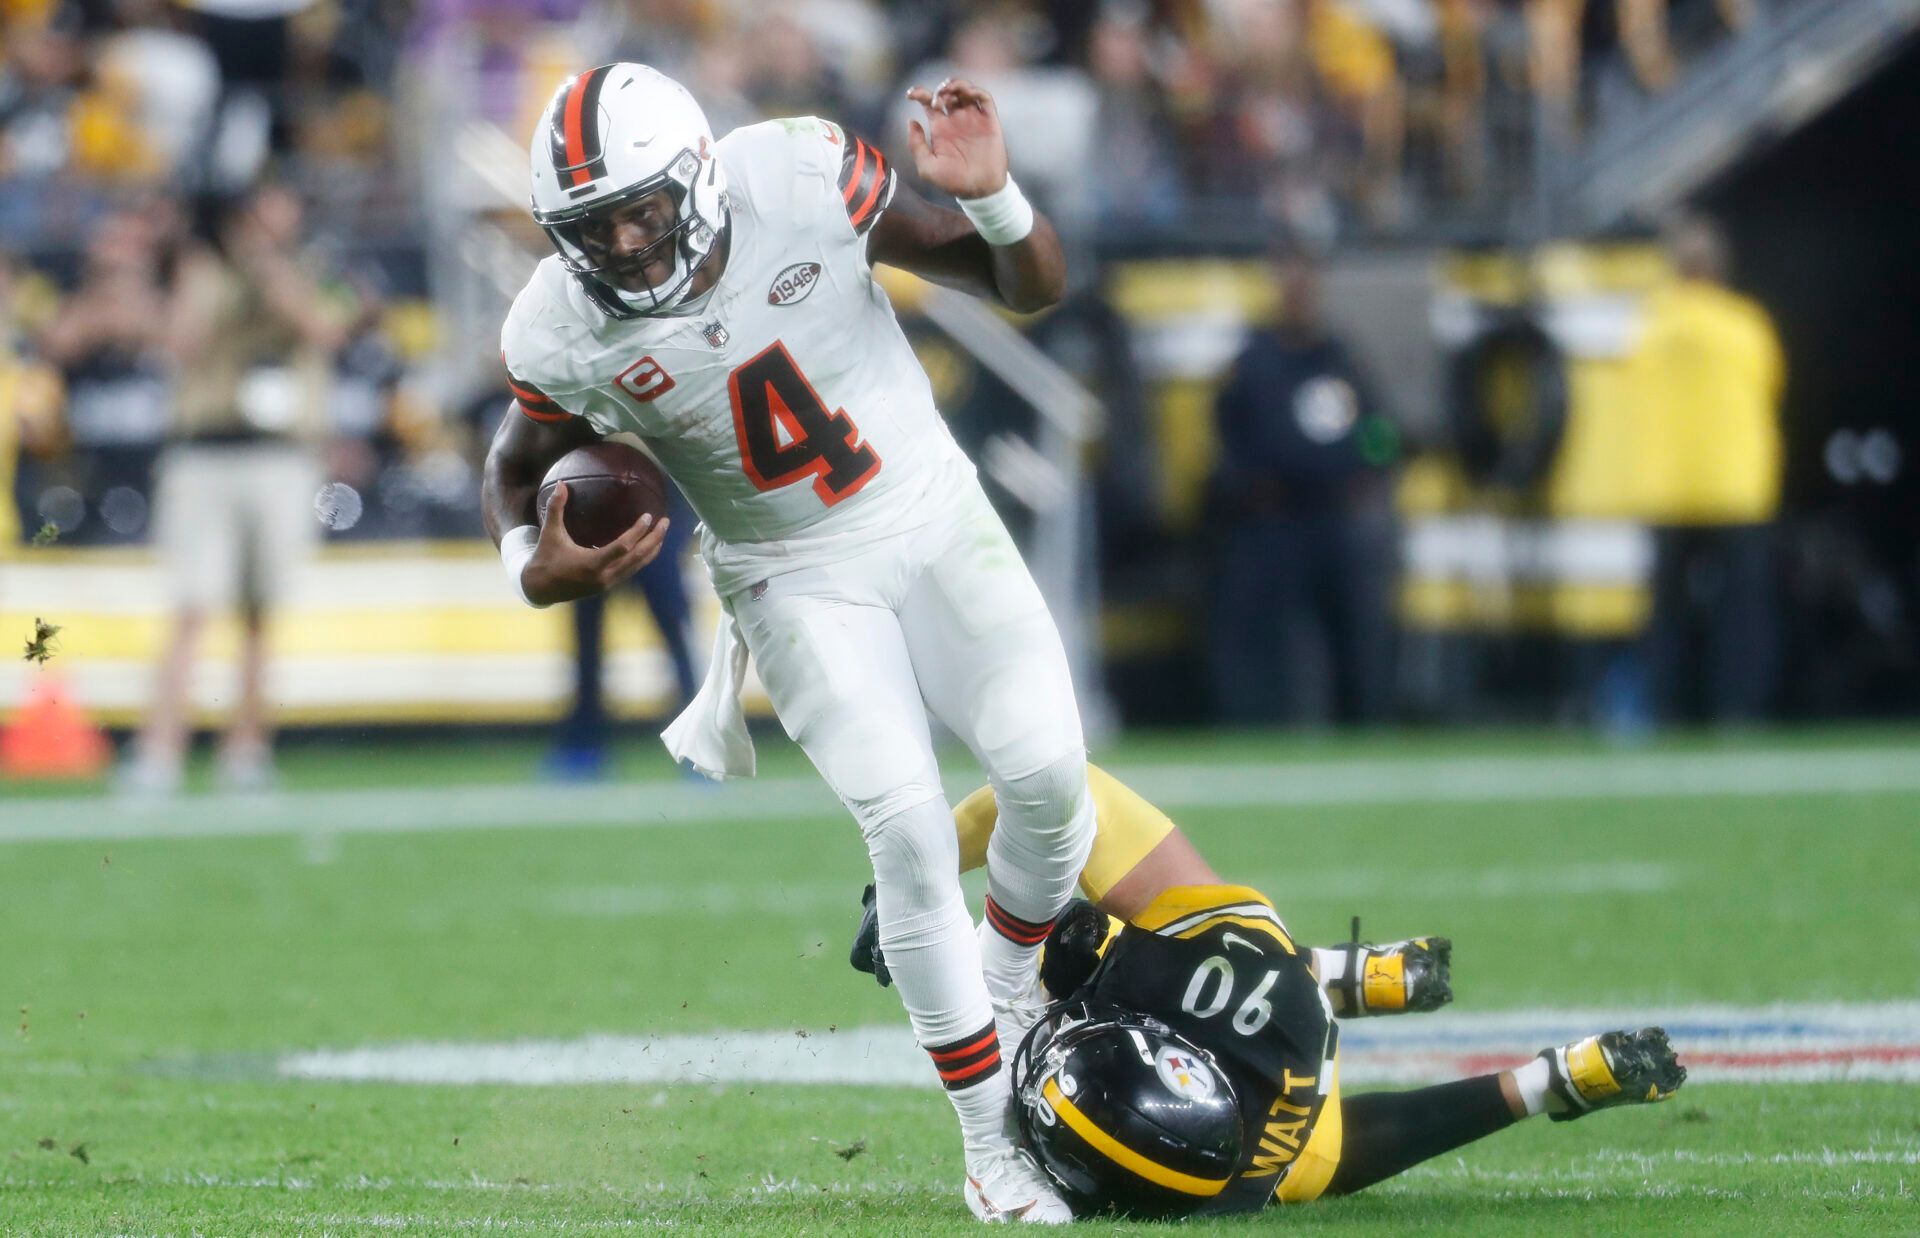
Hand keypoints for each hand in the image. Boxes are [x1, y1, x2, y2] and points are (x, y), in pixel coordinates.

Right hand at [520, 482, 670, 604]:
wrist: (541, 589)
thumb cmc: (546, 558)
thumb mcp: (550, 533)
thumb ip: (556, 508)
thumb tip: (562, 483)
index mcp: (592, 564)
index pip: (623, 547)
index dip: (638, 532)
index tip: (648, 516)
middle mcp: (605, 576)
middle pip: (638, 557)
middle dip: (654, 539)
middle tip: (665, 521)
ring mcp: (609, 583)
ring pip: (638, 566)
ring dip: (652, 549)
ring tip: (662, 532)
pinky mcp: (609, 585)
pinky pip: (632, 570)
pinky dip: (643, 558)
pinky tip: (649, 546)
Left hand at [903, 78, 1009, 199]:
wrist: (980, 191)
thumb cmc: (953, 182)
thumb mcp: (927, 168)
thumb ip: (916, 145)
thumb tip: (911, 121)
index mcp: (940, 128)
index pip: (928, 102)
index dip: (919, 93)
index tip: (910, 95)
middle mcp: (956, 120)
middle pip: (947, 92)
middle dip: (940, 89)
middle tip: (938, 101)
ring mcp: (973, 119)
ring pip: (965, 90)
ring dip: (956, 84)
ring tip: (949, 91)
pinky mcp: (990, 121)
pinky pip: (984, 98)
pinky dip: (976, 91)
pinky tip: (967, 94)